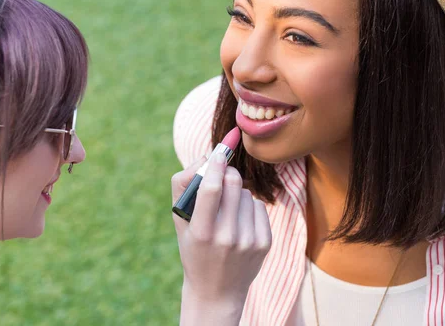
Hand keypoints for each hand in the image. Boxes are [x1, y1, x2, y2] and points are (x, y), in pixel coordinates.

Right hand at [172, 154, 271, 324]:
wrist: (217, 291)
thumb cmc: (194, 248)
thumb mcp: (180, 221)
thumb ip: (183, 185)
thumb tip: (206, 158)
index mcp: (201, 232)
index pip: (212, 188)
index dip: (216, 165)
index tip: (219, 152)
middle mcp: (227, 237)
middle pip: (233, 182)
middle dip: (226, 173)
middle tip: (221, 176)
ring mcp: (248, 241)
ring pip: (245, 193)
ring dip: (235, 193)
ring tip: (226, 212)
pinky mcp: (264, 243)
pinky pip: (257, 206)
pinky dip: (247, 207)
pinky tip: (239, 223)